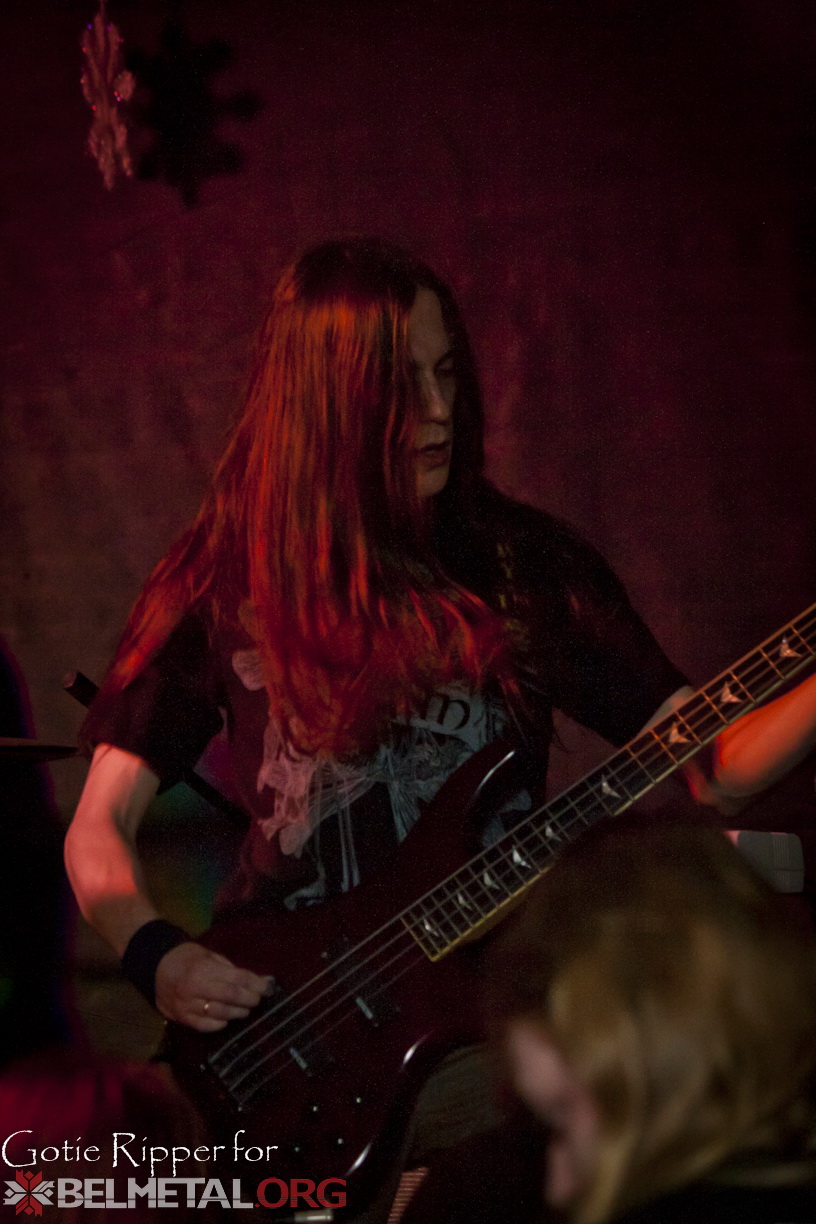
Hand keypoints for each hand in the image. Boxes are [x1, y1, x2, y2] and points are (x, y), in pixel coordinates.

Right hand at [155, 941, 271, 1030]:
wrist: (155, 966)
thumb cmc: (187, 957)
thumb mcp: (209, 955)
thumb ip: (231, 969)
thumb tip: (259, 979)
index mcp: (204, 968)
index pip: (237, 978)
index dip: (256, 984)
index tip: (269, 987)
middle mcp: (195, 988)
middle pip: (231, 997)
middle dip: (250, 999)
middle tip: (259, 999)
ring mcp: (187, 1005)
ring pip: (220, 1014)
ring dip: (238, 1013)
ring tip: (246, 1009)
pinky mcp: (181, 1018)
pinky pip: (205, 1026)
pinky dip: (219, 1024)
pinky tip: (227, 1019)